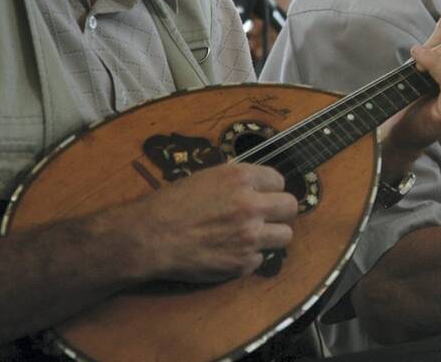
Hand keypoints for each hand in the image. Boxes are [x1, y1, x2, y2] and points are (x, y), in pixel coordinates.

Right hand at [123, 163, 297, 282]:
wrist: (150, 237)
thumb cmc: (172, 204)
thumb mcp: (207, 177)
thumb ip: (237, 181)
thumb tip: (258, 186)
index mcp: (242, 178)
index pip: (279, 181)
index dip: (270, 189)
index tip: (262, 195)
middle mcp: (251, 206)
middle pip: (290, 207)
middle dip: (280, 211)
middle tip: (266, 216)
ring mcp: (249, 236)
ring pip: (285, 235)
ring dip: (271, 235)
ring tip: (252, 235)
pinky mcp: (242, 263)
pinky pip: (260, 259)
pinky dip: (248, 257)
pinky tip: (230, 251)